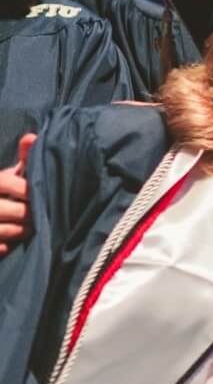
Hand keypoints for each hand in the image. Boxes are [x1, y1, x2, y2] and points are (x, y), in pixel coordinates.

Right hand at [0, 133, 33, 256]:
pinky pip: (1, 248)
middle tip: (38, 214)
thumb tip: (32, 136)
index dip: (25, 189)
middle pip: (13, 210)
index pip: (6, 182)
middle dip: (30, 213)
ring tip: (29, 226)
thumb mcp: (5, 177)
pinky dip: (8, 245)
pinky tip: (10, 240)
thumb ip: (22, 161)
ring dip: (24, 230)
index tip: (36, 194)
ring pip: (9, 231)